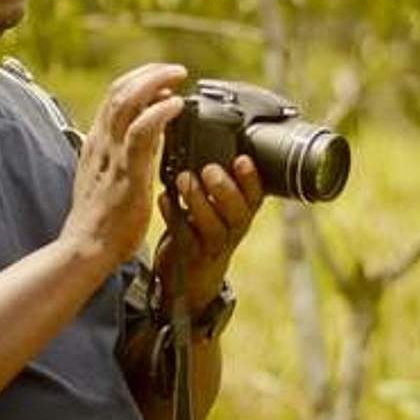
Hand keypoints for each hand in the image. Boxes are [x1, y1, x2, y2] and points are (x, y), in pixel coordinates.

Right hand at [60, 63, 187, 269]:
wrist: (87, 247)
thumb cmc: (101, 218)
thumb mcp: (111, 175)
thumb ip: (130, 151)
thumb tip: (155, 132)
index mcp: (97, 142)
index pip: (113, 97)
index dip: (139, 81)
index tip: (162, 79)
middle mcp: (101, 142)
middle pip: (119, 90)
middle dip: (149, 73)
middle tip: (175, 70)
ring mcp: (112, 154)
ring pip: (127, 101)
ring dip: (155, 82)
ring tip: (178, 77)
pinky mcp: (127, 171)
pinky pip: (142, 132)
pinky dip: (159, 112)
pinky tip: (176, 105)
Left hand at [154, 155, 263, 315]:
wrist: (189, 279)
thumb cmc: (202, 231)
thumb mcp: (217, 208)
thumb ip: (216, 183)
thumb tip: (207, 140)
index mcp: (240, 213)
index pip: (256, 196)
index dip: (251, 179)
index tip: (242, 158)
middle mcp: (231, 230)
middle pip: (239, 214)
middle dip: (226, 190)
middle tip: (210, 169)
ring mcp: (211, 245)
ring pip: (213, 227)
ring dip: (198, 201)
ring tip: (183, 178)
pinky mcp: (189, 256)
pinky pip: (182, 236)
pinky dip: (173, 215)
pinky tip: (163, 198)